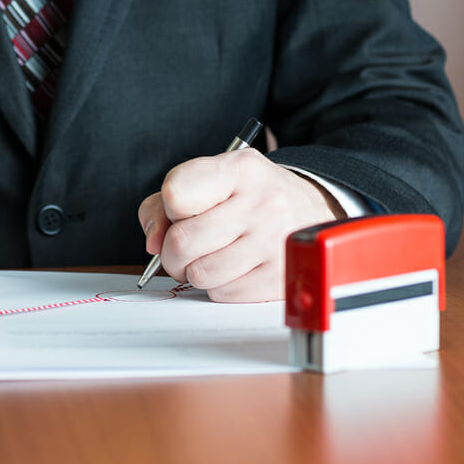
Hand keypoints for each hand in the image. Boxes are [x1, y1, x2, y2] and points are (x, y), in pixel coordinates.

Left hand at [137, 149, 343, 301]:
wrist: (309, 211)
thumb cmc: (246, 197)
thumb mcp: (210, 181)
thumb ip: (163, 205)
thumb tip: (154, 244)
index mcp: (239, 169)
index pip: (175, 193)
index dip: (169, 208)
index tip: (182, 211)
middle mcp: (262, 203)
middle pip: (182, 241)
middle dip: (173, 251)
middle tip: (188, 247)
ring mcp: (274, 242)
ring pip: (199, 274)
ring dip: (195, 272)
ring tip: (212, 256)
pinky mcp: (280, 277)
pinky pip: (223, 294)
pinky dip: (220, 286)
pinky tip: (234, 269)